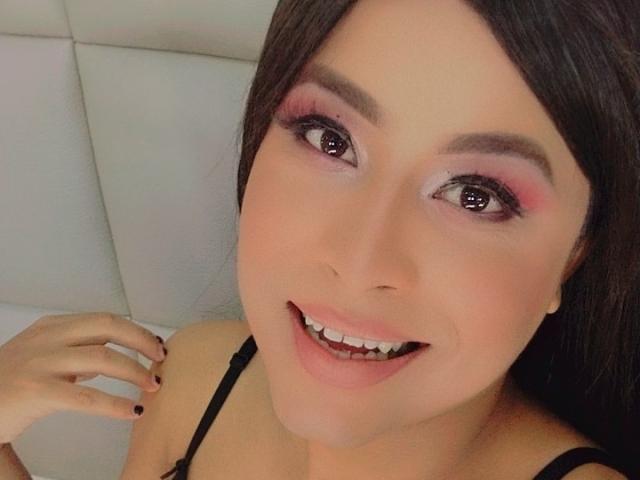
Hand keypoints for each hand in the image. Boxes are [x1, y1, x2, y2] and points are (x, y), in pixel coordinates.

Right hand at [0, 312, 165, 443]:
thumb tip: (108, 358)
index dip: (136, 330)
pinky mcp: (36, 391)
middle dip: (142, 341)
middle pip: (109, 327)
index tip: (156, 344)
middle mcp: (48, 338)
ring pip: (103, 358)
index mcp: (51, 327)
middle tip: (162, 359)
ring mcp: (41, 362)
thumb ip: (74, 353)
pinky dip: (116, 404)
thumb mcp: (41, 357)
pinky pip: (87, 397)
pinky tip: (132, 412)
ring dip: (135, 372)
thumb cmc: (7, 383)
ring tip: (152, 386)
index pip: (104, 319)